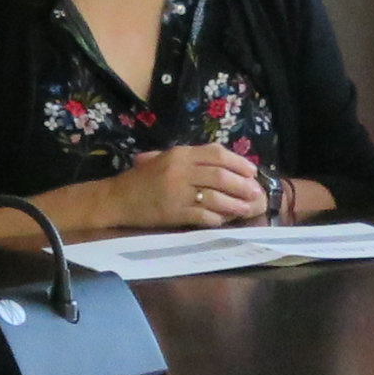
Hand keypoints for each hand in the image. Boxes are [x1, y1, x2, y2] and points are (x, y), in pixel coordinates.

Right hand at [97, 142, 265, 231]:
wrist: (118, 198)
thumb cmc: (143, 179)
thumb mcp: (165, 159)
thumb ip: (192, 159)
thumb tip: (226, 164)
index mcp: (180, 153)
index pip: (216, 154)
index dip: (238, 162)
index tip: (252, 171)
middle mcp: (181, 170)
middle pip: (221, 176)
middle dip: (242, 185)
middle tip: (255, 193)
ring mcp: (178, 192)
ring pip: (215, 197)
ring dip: (235, 204)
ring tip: (247, 208)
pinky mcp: (174, 213)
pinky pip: (203, 215)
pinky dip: (217, 218)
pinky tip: (224, 220)